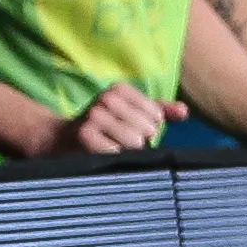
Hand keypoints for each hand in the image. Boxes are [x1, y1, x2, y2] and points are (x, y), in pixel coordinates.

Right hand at [60, 84, 179, 155]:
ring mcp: (94, 115)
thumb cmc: (105, 127)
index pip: (156, 115)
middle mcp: (106, 98)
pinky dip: (113, 158)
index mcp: (120, 89)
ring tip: (112, 146)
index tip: (131, 128)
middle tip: (119, 140)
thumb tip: (184, 112)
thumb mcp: (133, 114)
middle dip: (140, 141)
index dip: (150, 128)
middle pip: (147, 129)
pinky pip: (115, 152)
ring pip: (134, 141)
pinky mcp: (84, 134)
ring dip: (127, 151)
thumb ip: (162, 111)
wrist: (62, 139)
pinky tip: (102, 153)